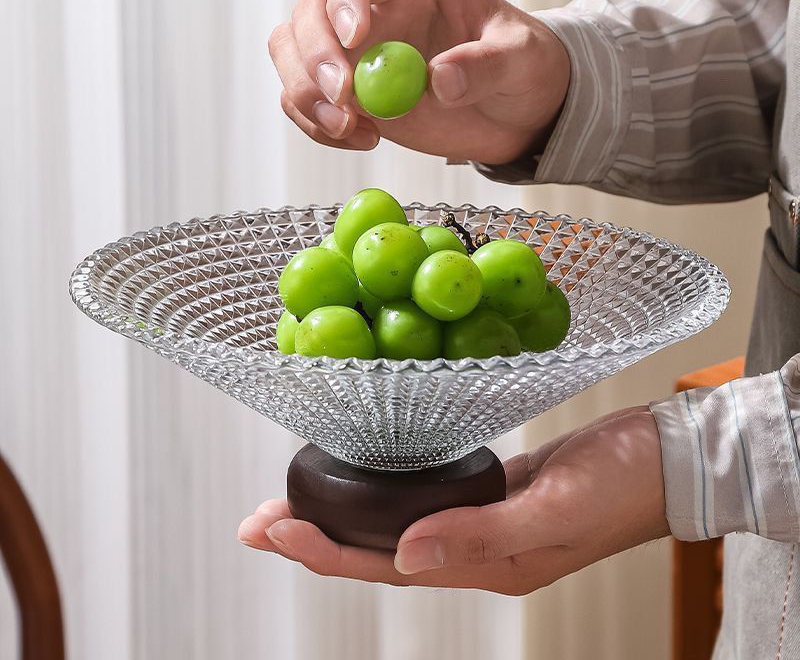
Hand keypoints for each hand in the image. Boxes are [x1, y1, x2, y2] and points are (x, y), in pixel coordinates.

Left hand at [238, 406, 668, 594]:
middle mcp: (474, 548)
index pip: (381, 567)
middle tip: (257, 521)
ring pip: (394, 524)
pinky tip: (367, 474)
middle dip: (313, 537)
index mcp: (485, 565)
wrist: (662, 461)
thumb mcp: (553, 511)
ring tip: (295, 499)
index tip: (272, 529)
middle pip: (375, 551)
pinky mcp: (490, 488)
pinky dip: (385, 488)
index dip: (322, 551)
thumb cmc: (620, 487)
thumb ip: (480, 536)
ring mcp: (480, 519)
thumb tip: (404, 554)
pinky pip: (424, 496)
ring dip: (343, 513)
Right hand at [269, 0, 569, 164]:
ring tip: (351, 128)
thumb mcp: (523, 59)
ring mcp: (356, 58)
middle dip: (315, 57)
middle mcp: (374, 15)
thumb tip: (440, 81)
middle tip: (346, 100)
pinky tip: (360, 140)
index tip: (358, 37)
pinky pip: (306, 104)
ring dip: (306, 95)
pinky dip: (317, 126)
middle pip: (309, 15)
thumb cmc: (524, 67)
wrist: (518, 113)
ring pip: (292, 56)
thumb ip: (487, 64)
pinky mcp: (351, 100)